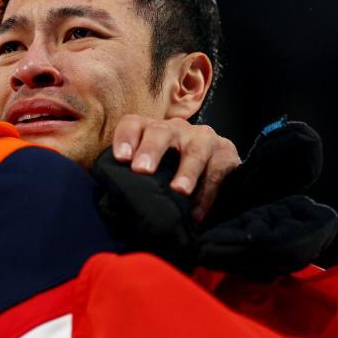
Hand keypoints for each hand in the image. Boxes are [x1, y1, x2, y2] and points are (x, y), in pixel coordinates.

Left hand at [111, 115, 240, 219]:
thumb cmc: (172, 173)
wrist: (216, 172)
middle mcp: (177, 130)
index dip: (126, 137)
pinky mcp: (226, 153)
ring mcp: (203, 139)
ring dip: (186, 171)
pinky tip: (197, 213)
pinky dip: (207, 194)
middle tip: (142, 170)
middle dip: (151, 150)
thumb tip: (112, 202)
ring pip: (194, 150)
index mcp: (153, 131)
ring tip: (179, 190)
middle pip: (161, 132)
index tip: (121, 158)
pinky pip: (216, 172)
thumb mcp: (154, 171)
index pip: (134, 124)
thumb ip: (135, 179)